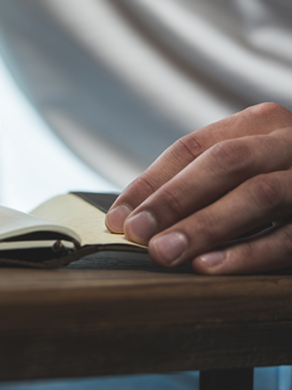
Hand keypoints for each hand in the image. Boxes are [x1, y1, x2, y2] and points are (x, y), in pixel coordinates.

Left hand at [105, 103, 291, 273]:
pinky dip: (249, 252)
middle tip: (134, 235)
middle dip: (173, 200)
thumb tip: (130, 215)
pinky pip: (291, 235)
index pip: (192, 147)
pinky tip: (210, 267)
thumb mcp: (248, 169)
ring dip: (205, 226)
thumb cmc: (285, 182)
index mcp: (260, 122)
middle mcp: (290, 139)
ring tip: (164, 254)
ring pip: (258, 194)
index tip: (116, 218)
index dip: (151, 183)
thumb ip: (201, 183)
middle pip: (223, 162)